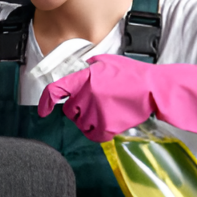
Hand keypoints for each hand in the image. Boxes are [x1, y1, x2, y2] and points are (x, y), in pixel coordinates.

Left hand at [38, 55, 155, 140]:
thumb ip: (90, 66)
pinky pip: (93, 135)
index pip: (56, 90)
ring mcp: (96, 112)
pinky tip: (108, 123)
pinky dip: (98, 132)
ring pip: (81, 124)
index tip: (44, 110)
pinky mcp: (107, 126)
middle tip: (96, 104)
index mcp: (84, 79)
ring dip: (90, 120)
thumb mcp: (107, 61)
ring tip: (107, 111)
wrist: (152, 88)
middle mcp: (86, 95)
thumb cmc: (133, 74)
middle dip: (79, 109)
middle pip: (69, 111)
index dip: (46, 101)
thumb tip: (82, 70)